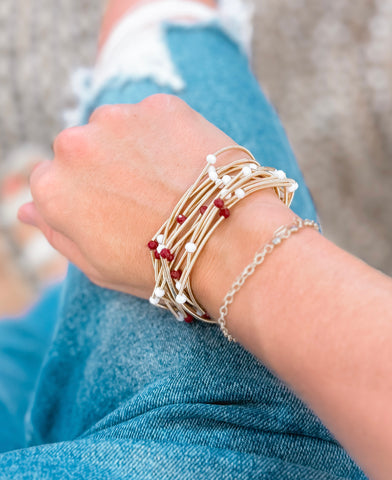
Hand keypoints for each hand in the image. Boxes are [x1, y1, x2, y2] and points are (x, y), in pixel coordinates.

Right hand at [18, 94, 285, 299]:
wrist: (228, 244)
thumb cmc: (161, 266)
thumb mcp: (97, 264)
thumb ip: (56, 232)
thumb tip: (27, 211)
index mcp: (53, 189)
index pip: (55, 181)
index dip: (88, 198)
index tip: (113, 210)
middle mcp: (75, 145)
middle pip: (83, 150)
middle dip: (106, 169)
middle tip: (144, 197)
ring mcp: (119, 119)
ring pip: (117, 129)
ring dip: (135, 147)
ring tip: (169, 182)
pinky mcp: (161, 105)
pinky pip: (154, 117)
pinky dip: (167, 136)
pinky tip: (187, 165)